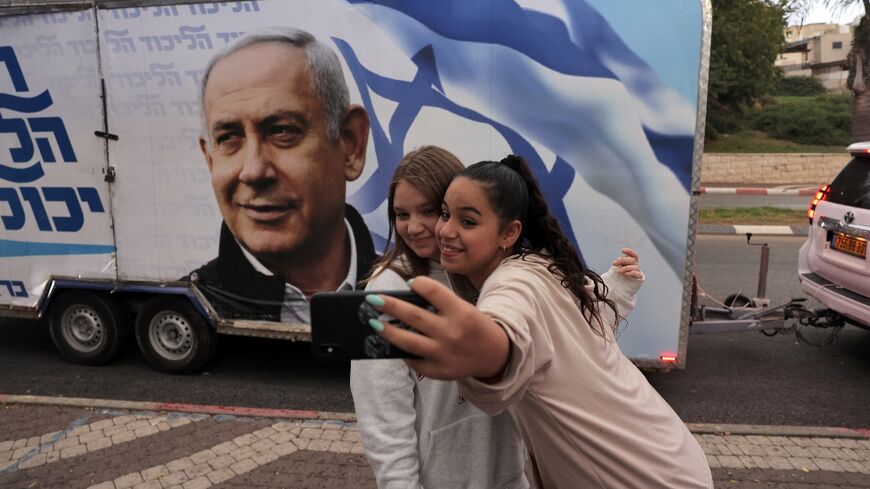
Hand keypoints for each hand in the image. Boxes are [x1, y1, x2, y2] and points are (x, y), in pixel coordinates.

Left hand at [365, 276, 509, 380]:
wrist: (496, 355)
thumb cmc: (474, 327)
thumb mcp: (464, 309)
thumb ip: (439, 305)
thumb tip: (404, 300)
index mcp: (461, 313)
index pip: (434, 291)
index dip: (419, 284)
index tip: (409, 282)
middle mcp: (452, 333)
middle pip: (414, 316)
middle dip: (390, 306)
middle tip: (372, 299)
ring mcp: (445, 355)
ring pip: (408, 341)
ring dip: (388, 331)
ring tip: (374, 323)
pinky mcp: (440, 371)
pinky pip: (415, 362)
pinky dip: (402, 352)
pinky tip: (393, 344)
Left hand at [612, 247, 643, 279]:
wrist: (623, 285)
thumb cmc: (620, 275)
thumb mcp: (619, 267)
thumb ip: (620, 263)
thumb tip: (618, 260)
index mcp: (632, 261)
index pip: (633, 255)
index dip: (629, 251)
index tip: (622, 250)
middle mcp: (635, 265)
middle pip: (632, 260)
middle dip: (622, 260)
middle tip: (613, 263)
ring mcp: (637, 271)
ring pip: (634, 267)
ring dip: (625, 268)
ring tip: (618, 271)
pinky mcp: (638, 278)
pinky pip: (637, 274)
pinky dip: (631, 273)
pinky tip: (626, 274)